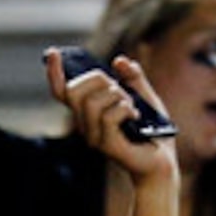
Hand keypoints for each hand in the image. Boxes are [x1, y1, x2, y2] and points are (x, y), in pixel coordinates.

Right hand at [47, 48, 179, 182]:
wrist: (162, 162)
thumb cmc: (152, 133)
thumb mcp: (145, 97)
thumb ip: (133, 78)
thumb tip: (119, 60)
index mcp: (89, 113)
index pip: (63, 92)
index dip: (55, 73)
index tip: (54, 53)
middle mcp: (84, 125)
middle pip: (76, 90)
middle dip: (100, 80)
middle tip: (121, 90)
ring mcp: (92, 136)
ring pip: (92, 102)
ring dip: (118, 96)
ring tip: (133, 108)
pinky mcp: (105, 144)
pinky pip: (110, 115)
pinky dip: (127, 109)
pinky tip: (136, 117)